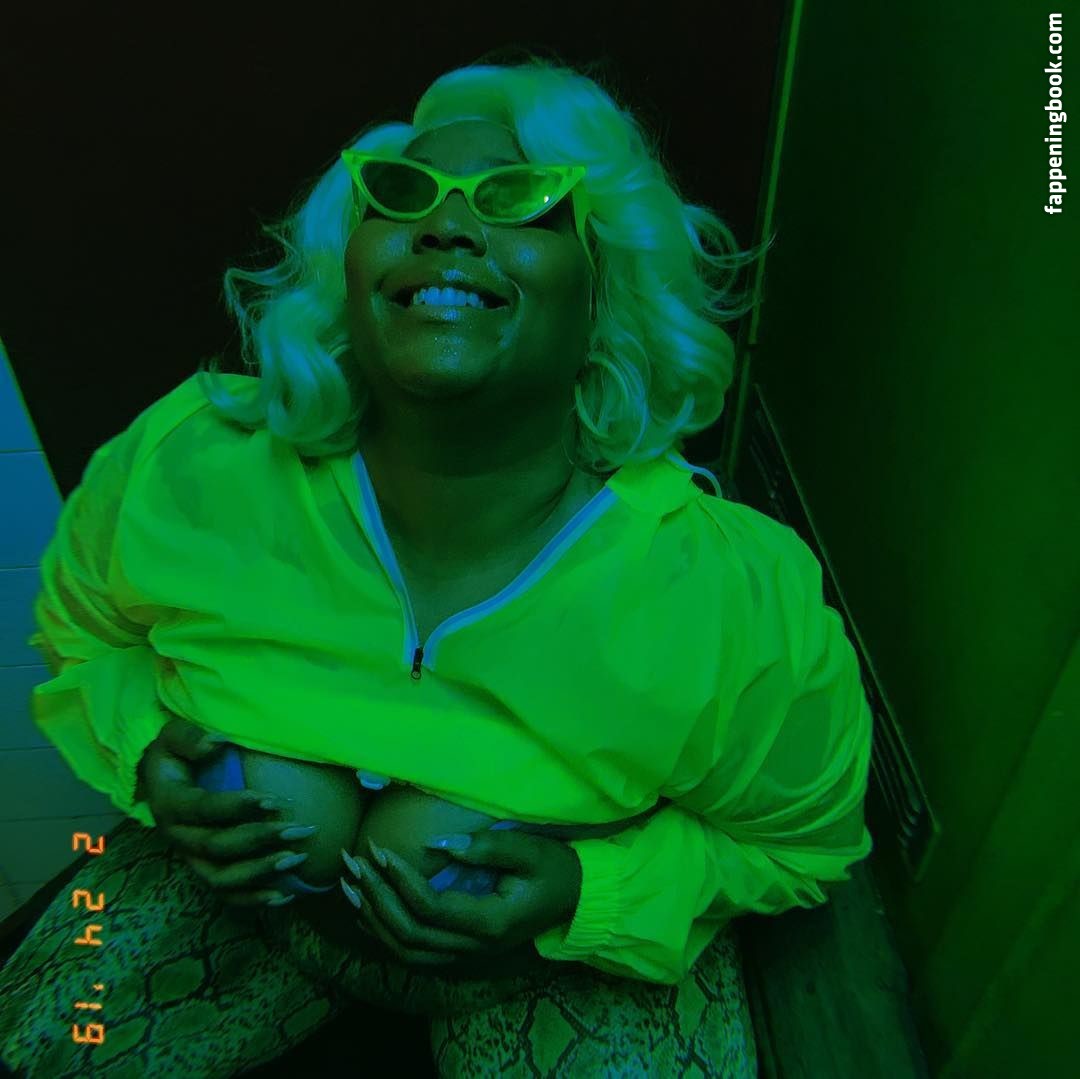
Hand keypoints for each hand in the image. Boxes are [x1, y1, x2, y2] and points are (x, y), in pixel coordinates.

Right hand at [138, 717, 307, 908]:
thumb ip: (190, 737)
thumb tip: (216, 742)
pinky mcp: (204, 871)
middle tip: (300, 830)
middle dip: (260, 840)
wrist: (159, 779)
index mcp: (169, 804)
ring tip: (297, 859)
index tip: (276, 800)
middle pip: (218, 847)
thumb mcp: (172, 735)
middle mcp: (177, 837)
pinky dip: (253, 900)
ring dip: (260, 873)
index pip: (203, 809)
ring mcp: (190, 859)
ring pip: (221, 879)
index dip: (238, 807)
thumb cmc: (174, 753)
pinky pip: (226, 895)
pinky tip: (285, 895)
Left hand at [339, 830, 582, 970]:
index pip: (430, 909)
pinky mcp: (459, 951)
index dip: (400, 881)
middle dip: (376, 898)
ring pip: (405, 951)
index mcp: (489, 923)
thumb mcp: (530, 851)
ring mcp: (465, 955)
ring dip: (373, 918)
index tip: (380, 850)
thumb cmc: (554, 871)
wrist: (574, 900)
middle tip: (354, 862)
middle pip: (409, 935)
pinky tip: (365, 909)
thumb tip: (439, 844)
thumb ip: (488, 847)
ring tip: (349, 885)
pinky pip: (413, 952)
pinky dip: (384, 933)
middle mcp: (472, 948)